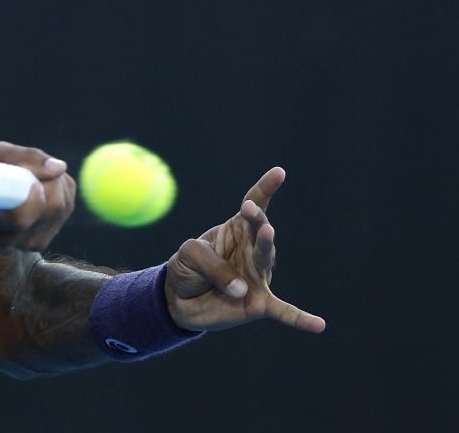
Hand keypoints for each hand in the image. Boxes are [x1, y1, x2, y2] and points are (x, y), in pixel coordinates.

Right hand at [0, 141, 75, 248]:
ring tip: (33, 178)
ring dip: (55, 183)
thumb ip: (24, 156)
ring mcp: (25, 243)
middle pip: (51, 207)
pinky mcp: (42, 242)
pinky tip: (40, 190)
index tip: (34, 182)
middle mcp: (3, 237)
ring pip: (62, 205)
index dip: (34, 199)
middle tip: (33, 169)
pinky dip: (60, 191)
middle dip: (50, 180)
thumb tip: (60, 168)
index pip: (20, 218)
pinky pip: (65, 208)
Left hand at [164, 166, 325, 333]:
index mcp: (236, 230)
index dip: (265, 189)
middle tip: (249, 208)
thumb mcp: (189, 255)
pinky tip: (318, 325)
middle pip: (260, 230)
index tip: (279, 173)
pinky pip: (283, 311)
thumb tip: (242, 289)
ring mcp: (258, 276)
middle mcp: (252, 250)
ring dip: (264, 246)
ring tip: (266, 232)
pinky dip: (299, 318)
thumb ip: (212, 264)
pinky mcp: (259, 303)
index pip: (253, 205)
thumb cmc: (187, 268)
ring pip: (265, 259)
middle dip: (257, 218)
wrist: (178, 300)